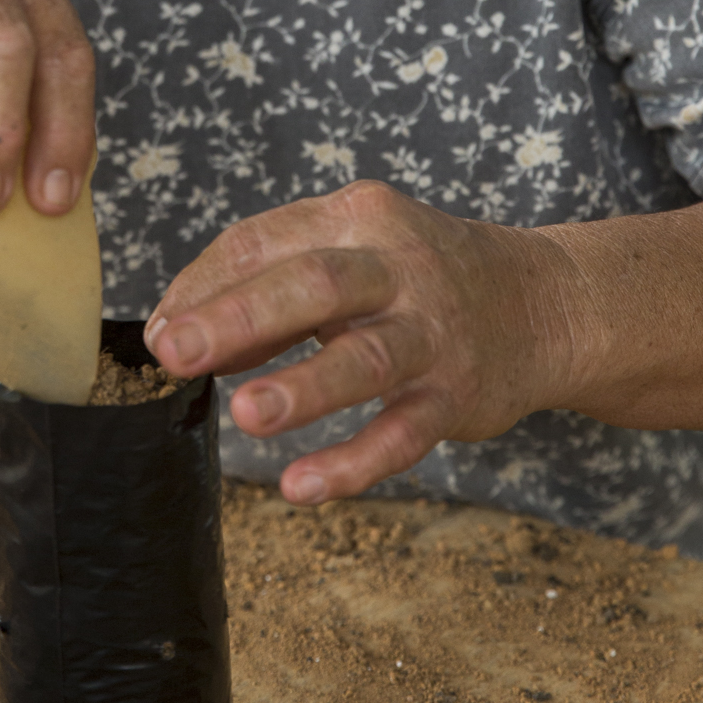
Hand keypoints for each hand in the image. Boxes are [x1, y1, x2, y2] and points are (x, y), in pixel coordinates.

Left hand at [144, 181, 577, 503]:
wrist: (543, 302)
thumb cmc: (416, 277)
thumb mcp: (351, 254)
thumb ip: (268, 290)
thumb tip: (177, 335)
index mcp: (356, 217)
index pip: (264, 240)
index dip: (204, 285)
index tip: (159, 331)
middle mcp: (397, 266)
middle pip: (314, 283)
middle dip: (238, 317)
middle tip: (173, 353)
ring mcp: (432, 332)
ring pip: (365, 359)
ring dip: (303, 387)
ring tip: (245, 415)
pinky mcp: (457, 394)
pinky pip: (403, 433)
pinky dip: (353, 462)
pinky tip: (302, 485)